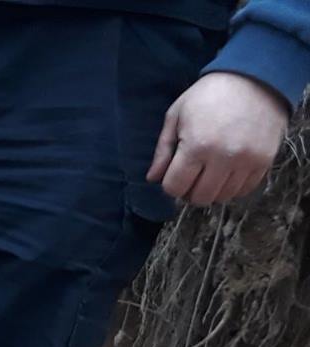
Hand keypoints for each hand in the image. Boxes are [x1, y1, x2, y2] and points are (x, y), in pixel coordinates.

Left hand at [149, 72, 289, 206]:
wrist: (255, 77)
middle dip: (190, 190)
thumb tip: (152, 178)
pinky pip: (245, 190)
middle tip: (193, 174)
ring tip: (211, 171)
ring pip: (222, 197)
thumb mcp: (177, 115)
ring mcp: (247, 161)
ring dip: (212, 189)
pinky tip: (228, 171)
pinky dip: (233, 186)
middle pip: (199, 197)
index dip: (171, 184)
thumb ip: (163, 150)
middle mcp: (223, 157)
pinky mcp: (265, 160)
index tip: (175, 172)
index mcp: (197, 146)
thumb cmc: (209, 94)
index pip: (175, 188)